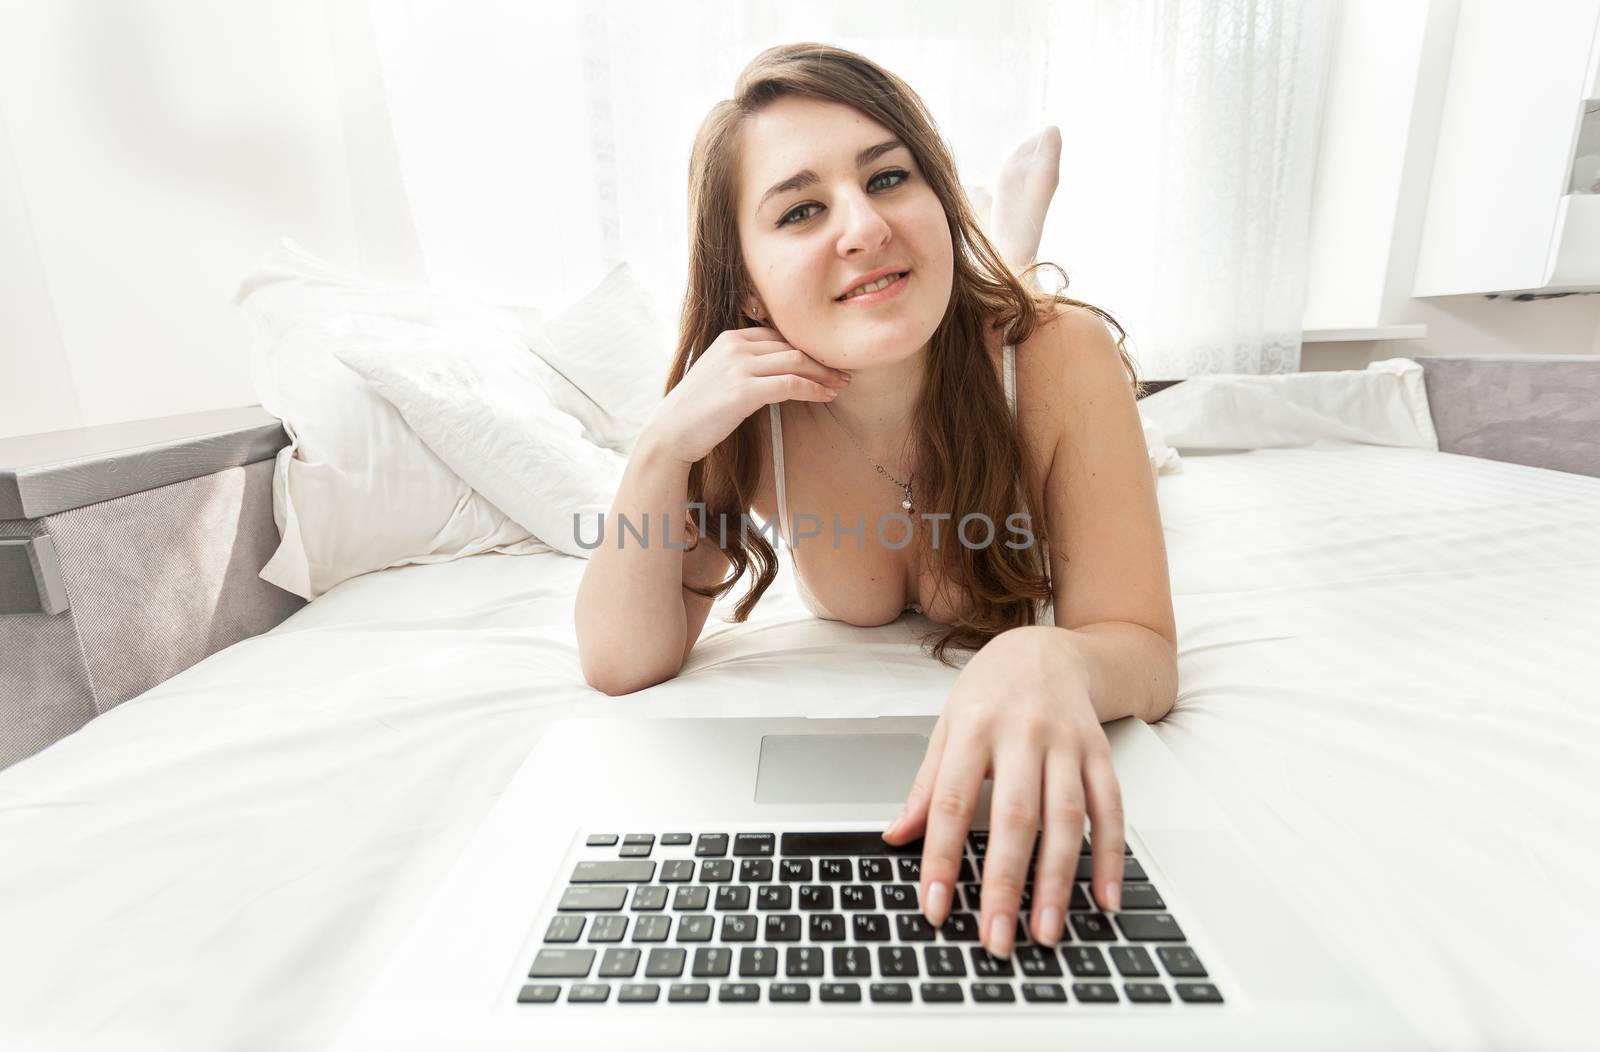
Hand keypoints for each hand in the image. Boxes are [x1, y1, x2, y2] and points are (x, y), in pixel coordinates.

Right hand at [639, 326, 849, 466]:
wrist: (671, 432)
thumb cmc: (698, 411)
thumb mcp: (721, 376)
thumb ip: (746, 365)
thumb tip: (781, 370)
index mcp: (731, 338)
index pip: (781, 336)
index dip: (809, 348)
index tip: (829, 361)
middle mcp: (735, 346)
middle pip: (793, 346)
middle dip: (823, 360)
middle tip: (845, 372)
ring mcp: (739, 366)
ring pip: (797, 362)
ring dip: (825, 374)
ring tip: (842, 385)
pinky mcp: (743, 390)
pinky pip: (791, 384)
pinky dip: (814, 389)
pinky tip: (826, 396)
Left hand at [881, 627, 1124, 957]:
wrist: (1047, 649)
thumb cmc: (989, 693)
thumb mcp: (945, 728)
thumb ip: (925, 786)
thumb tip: (895, 837)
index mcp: (972, 727)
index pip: (950, 801)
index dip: (940, 857)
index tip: (934, 907)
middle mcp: (1022, 733)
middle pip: (1014, 817)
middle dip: (1004, 883)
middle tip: (996, 937)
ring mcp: (1067, 743)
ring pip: (1066, 818)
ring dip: (1057, 881)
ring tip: (1046, 932)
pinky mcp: (1101, 752)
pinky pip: (1111, 809)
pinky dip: (1111, 857)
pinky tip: (1103, 898)